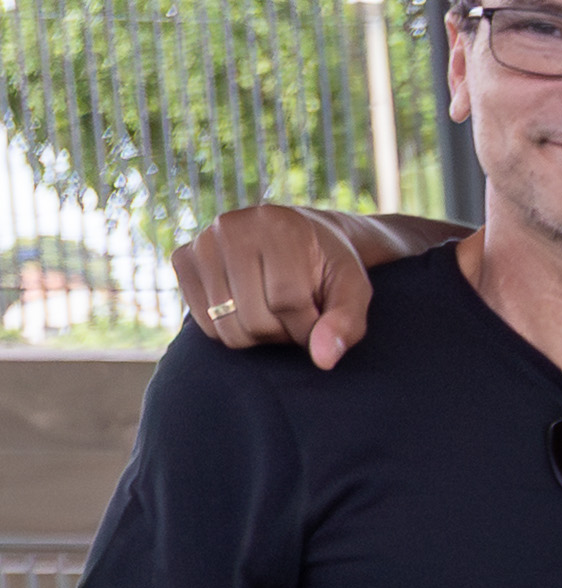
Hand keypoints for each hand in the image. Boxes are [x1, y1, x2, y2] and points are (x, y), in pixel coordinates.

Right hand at [173, 206, 381, 363]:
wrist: (295, 237)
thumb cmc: (326, 267)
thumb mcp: (352, 290)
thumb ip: (346, 323)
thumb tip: (323, 360)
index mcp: (278, 227)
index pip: (287, 301)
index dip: (307, 327)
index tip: (318, 324)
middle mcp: (231, 227)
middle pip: (254, 319)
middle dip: (283, 333)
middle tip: (296, 318)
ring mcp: (202, 242)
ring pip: (227, 327)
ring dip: (258, 336)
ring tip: (274, 314)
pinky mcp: (182, 259)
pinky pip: (205, 324)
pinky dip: (232, 329)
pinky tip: (248, 308)